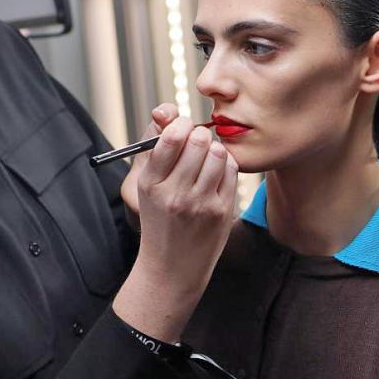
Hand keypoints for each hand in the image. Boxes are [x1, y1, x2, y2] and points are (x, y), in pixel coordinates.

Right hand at [113, 117, 238, 341]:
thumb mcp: (147, 185)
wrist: (172, 268)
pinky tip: (216, 175)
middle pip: (198, 141)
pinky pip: (231, 170)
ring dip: (214, 149)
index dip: (180, 125)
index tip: (181, 129)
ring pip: (218, 153)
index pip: (171, 137)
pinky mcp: (222, 211)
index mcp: (151, 184)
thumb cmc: (159, 219)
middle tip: (196, 142)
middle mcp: (175, 193)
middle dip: (199, 135)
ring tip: (206, 159)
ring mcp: (200, 204)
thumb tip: (167, 110)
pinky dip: (225, 166)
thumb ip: (156, 145)